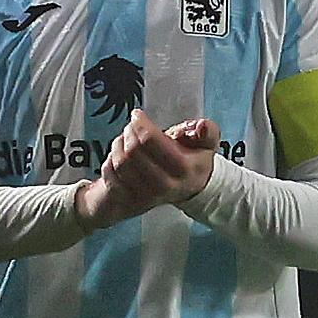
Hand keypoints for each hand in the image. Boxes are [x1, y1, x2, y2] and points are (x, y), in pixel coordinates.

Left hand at [71, 111, 216, 229]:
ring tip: (126, 138)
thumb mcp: (206, 144)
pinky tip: (120, 155)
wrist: (187, 189)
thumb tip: (202, 126)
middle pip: (132, 152)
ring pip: (119, 163)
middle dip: (129, 132)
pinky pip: (110, 175)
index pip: (151, 141)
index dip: (141, 124)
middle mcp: (165, 185)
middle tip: (131, 126)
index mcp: (184, 168)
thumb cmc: (192, 161)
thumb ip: (207, 132)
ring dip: (118, 144)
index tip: (138, 116)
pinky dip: (110, 160)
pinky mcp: (131, 202)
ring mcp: (147, 196)